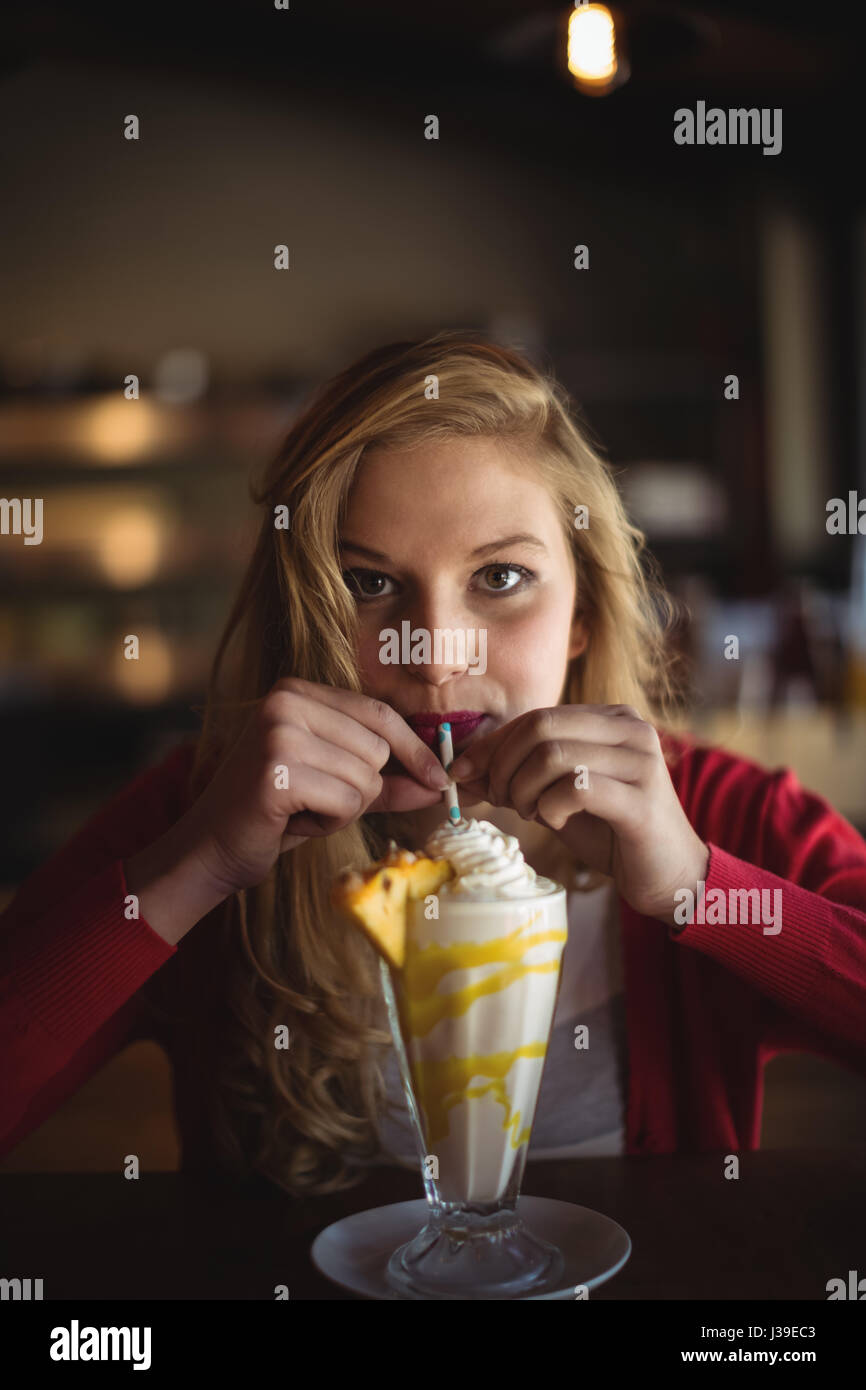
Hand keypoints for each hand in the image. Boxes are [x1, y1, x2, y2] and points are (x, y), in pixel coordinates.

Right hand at [181, 677, 449, 894]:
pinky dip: (329, 823)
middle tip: (318, 801)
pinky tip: (293, 821)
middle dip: (363, 788)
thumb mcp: (335, 787)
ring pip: (365, 778)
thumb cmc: (274, 815)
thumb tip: (438, 782)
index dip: (414, 748)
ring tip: (302, 810)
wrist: (211, 849)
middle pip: (377, 748)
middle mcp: (285, 702)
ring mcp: (278, 734)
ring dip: (344, 809)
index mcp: (297, 692)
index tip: (437, 778)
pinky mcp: (276, 773)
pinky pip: (346, 802)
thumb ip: (386, 780)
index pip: (379, 713)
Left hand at [449, 703, 708, 922]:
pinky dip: (550, 806)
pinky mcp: (641, 800)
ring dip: (524, 789)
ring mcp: (640, 762)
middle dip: (504, 765)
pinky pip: (575, 788)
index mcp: (612, 719)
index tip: (465, 773)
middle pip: (541, 727)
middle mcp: (631, 730)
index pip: (537, 717)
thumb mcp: (556, 798)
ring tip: (531, 813)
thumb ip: (517, 779)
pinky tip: (557, 821)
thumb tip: (463, 770)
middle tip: (503, 800)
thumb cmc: (610, 833)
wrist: (668, 874)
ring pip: (553, 754)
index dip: (493, 744)